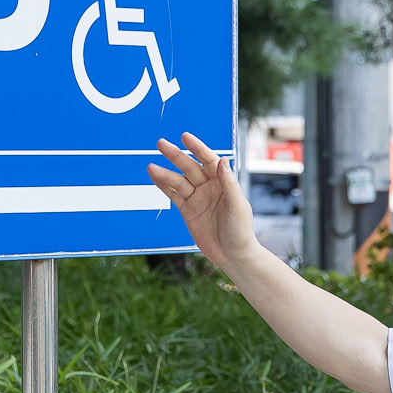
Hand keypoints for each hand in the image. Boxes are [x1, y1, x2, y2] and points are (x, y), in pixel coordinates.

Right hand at [146, 132, 257, 268]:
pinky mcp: (187, 211)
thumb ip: (229, 184)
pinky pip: (173, 195)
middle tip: (161, 144)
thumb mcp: (237, 206)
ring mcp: (197, 198)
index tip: (185, 137)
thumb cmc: (241, 230)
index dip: (197, 148)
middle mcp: (209, 186)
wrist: (233, 255)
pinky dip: (163, 186)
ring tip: (151, 166)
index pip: (209, 160)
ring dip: (164, 173)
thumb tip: (222, 160)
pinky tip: (153, 176)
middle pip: (190, 167)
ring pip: (178, 181)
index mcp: (223, 182)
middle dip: (176, 156)